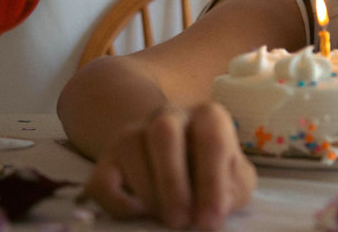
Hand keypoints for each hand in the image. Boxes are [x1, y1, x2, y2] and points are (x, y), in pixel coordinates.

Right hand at [83, 102, 256, 229]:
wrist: (174, 162)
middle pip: (164, 133)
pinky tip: (141, 212)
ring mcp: (133, 134)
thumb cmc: (211, 171)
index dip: (212, 182)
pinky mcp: (106, 160)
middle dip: (172, 182)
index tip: (210, 221)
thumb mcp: (234, 179)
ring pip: (131, 150)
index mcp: (208, 117)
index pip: (212, 139)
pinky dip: (119, 203)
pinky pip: (103, 181)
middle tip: (180, 222)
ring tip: (167, 218)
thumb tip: (214, 211)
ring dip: (150, 195)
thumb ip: (233, 190)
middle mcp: (170, 116)